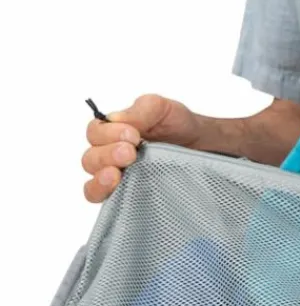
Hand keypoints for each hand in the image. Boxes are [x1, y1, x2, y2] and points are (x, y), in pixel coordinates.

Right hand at [81, 93, 200, 202]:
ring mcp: (117, 174)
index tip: (133, 134)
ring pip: (93, 179)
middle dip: (108, 154)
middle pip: (91, 158)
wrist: (201, 145)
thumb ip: (141, 109)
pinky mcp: (125, 191)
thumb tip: (115, 118)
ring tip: (116, 173)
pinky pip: (100, 196)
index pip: (95, 132)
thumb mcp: (162, 108)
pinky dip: (101, 192)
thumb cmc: (177, 124)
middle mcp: (109, 153)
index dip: (108, 133)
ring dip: (101, 176)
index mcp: (113, 131)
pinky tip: (115, 186)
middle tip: (130, 152)